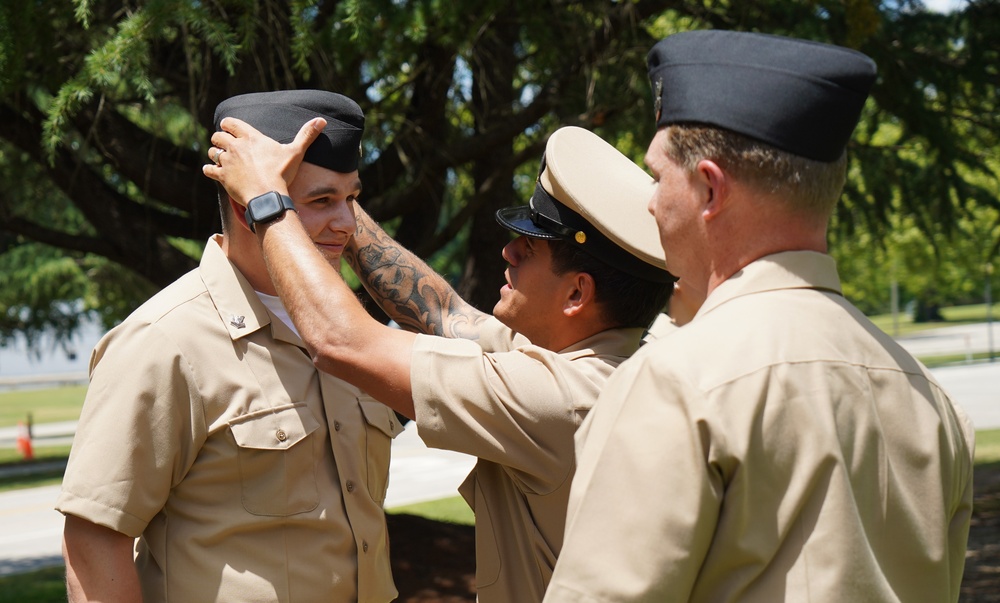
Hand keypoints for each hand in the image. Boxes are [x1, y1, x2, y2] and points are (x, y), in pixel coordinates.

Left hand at [202, 117, 325, 206]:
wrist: (268, 195)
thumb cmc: (281, 173)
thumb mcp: (295, 152)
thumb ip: (306, 135)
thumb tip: (322, 121)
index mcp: (250, 137)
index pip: (230, 122)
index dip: (228, 125)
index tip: (231, 130)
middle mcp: (235, 146)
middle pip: (217, 136)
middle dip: (220, 139)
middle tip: (226, 145)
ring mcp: (226, 161)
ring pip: (212, 152)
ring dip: (215, 154)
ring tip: (221, 159)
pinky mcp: (221, 176)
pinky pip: (208, 169)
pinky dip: (210, 170)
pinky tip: (213, 172)